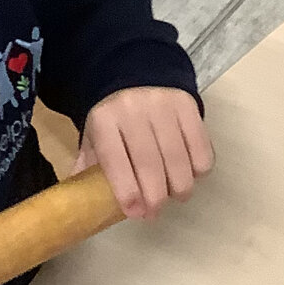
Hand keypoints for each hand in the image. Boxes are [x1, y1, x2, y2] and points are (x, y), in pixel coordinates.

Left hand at [76, 87, 211, 219]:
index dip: (126, 190)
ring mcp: (163, 106)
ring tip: (176, 196)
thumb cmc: (113, 116)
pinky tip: (190, 172)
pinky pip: (201, 147)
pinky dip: (199, 169)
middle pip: (149, 162)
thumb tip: (82, 205)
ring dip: (180, 187)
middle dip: (155, 196)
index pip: (115, 159)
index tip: (134, 213)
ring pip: (179, 158)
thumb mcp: (94, 136)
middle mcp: (133, 110)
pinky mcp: (188, 105)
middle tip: (155, 213)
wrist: (136, 71)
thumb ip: (89, 168)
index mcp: (104, 120)